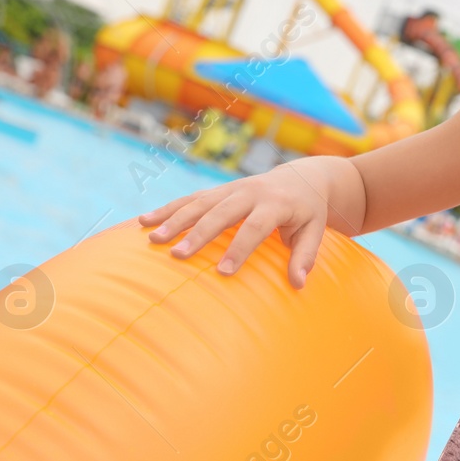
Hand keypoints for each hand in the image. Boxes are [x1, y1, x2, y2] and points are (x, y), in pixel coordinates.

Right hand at [138, 159, 337, 288]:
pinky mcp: (220, 189)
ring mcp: (232, 188)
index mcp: (276, 203)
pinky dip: (168, 208)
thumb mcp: (315, 230)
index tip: (222, 272)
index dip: (239, 249)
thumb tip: (298, 283)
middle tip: (177, 255)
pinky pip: (191, 198)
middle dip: (198, 234)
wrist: (303, 177)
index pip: (255, 227)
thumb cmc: (308, 211)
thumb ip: (306, 255)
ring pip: (200, 202)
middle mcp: (251, 192)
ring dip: (174, 219)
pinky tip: (144, 221)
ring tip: (152, 239)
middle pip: (221, 212)